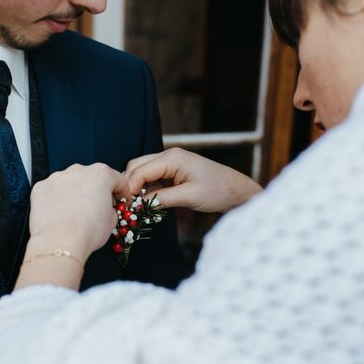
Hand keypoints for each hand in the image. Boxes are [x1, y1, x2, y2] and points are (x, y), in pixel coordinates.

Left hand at [27, 163, 130, 263]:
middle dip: (96, 191)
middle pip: (92, 178)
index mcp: (100, 174)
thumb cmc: (87, 231)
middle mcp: (78, 170)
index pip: (117, 180)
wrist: (60, 242)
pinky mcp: (41, 188)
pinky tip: (60, 215)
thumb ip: (110, 208)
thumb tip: (105, 209)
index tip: (122, 202)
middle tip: (98, 209)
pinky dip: (57, 200)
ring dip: (75, 194)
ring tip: (75, 214)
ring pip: (70, 183)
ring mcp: (57, 178)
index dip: (123, 193)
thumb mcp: (112, 220)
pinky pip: (53, 191)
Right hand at [125, 148, 261, 212]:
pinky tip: (148, 204)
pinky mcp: (173, 172)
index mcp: (172, 157)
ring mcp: (170, 163)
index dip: (130, 188)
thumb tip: (138, 206)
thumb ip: (161, 199)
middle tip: (128, 207)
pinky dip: (148, 190)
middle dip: (130, 186)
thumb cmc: (218, 191)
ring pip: (143, 173)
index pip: (140, 170)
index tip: (126, 206)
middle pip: (137, 167)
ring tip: (137, 207)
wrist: (237, 191)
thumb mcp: (189, 197)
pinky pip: (153, 179)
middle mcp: (168, 156)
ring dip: (138, 189)